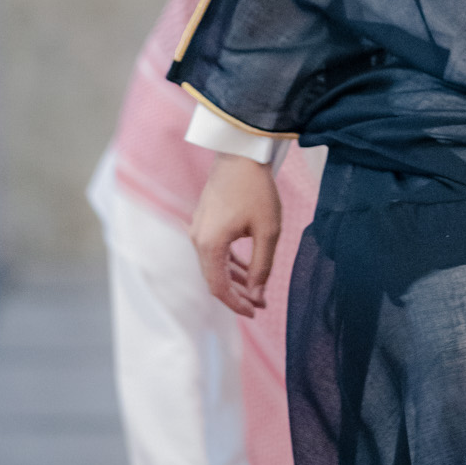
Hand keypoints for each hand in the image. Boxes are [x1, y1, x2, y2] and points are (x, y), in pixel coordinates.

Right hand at [190, 155, 280, 317]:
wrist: (241, 152)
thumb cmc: (257, 189)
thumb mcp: (268, 230)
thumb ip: (262, 266)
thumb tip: (257, 294)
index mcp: (210, 245)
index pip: (219, 288)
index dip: (237, 305)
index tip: (256, 312)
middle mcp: (197, 239)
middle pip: (215, 279)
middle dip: (238, 294)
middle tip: (261, 304)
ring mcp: (199, 229)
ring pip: (215, 265)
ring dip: (235, 279)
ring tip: (258, 291)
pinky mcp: (204, 221)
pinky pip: (215, 251)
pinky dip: (230, 263)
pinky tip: (248, 270)